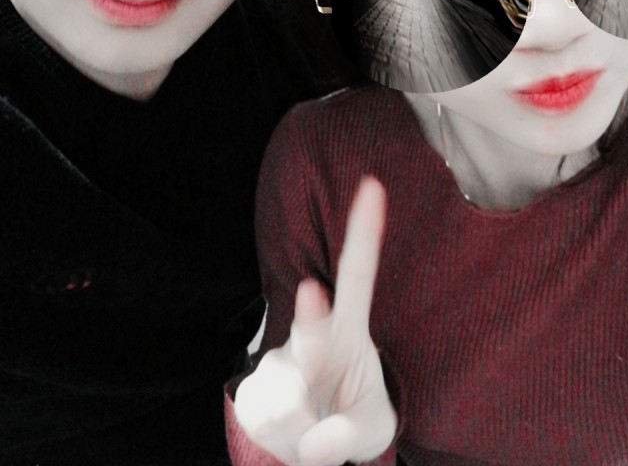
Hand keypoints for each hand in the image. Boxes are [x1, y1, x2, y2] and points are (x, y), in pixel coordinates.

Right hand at [235, 176, 396, 465]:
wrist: (311, 437)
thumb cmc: (352, 418)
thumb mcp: (372, 432)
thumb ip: (349, 438)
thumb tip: (313, 447)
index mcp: (350, 331)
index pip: (357, 276)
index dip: (363, 232)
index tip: (373, 187)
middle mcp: (313, 338)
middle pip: (312, 331)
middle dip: (311, 317)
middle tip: (311, 290)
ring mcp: (279, 364)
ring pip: (290, 405)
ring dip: (307, 432)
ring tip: (316, 425)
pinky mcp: (254, 391)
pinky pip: (271, 423)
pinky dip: (287, 443)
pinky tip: (291, 428)